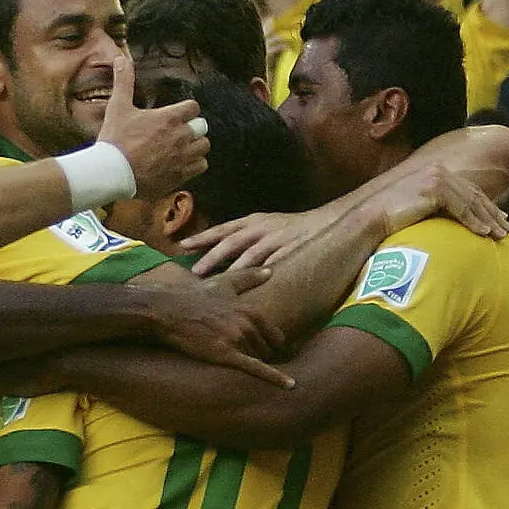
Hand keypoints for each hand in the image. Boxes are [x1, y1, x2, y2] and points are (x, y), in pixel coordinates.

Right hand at [95, 53, 208, 200]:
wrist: (112, 173)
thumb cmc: (115, 140)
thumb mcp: (118, 107)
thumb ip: (123, 81)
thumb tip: (121, 59)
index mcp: (169, 118)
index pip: (193, 107)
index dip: (186, 109)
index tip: (177, 113)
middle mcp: (181, 137)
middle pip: (202, 127)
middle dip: (192, 127)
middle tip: (177, 131)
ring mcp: (183, 157)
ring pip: (203, 147)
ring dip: (195, 145)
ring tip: (182, 147)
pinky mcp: (181, 175)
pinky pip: (201, 166)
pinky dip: (195, 163)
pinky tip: (182, 162)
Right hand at [140, 267, 291, 386]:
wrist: (168, 311)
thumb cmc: (194, 296)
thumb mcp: (224, 283)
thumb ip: (249, 277)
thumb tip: (271, 271)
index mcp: (251, 310)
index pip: (276, 335)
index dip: (272, 345)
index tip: (270, 352)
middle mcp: (248, 324)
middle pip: (268, 350)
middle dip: (262, 356)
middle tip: (251, 360)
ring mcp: (238, 340)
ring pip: (260, 359)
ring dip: (256, 363)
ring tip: (246, 366)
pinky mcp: (226, 355)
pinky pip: (257, 369)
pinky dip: (275, 378)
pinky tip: (290, 387)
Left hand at [184, 208, 330, 272]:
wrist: (326, 223)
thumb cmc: (290, 228)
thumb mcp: (264, 226)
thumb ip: (243, 238)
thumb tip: (218, 254)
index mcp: (253, 221)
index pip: (223, 229)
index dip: (202, 237)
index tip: (183, 245)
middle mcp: (262, 228)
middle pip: (232, 242)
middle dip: (212, 257)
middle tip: (195, 272)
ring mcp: (277, 239)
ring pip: (251, 254)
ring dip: (234, 269)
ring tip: (220, 283)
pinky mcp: (292, 251)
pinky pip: (275, 264)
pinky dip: (263, 274)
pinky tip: (253, 287)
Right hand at [373, 163, 508, 240]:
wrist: (370, 216)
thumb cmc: (390, 216)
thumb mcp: (418, 206)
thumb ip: (435, 206)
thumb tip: (452, 219)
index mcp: (436, 171)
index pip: (468, 190)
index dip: (486, 206)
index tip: (500, 219)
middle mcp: (438, 171)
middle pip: (474, 194)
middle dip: (493, 214)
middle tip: (507, 230)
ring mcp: (436, 178)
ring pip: (471, 201)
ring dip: (488, 220)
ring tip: (500, 236)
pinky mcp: (434, 189)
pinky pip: (461, 208)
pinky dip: (474, 222)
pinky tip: (484, 234)